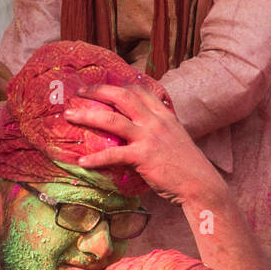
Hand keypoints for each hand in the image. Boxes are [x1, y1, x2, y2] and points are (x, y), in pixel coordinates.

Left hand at [65, 82, 225, 204]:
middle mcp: (156, 121)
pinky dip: (95, 158)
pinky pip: (113, 154)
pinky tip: (82, 162)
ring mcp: (149, 137)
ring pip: (112, 119)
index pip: (139, 90)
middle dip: (98, 91)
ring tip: (69, 116)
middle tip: (79, 93)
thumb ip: (159, 127)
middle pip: (122, 96)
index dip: (118, 85)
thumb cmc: (186, 164)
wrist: (201, 184)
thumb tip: (141, 124)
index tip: (100, 86)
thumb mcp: (175, 137)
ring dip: (87, 116)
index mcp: (164, 115)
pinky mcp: (143, 156)